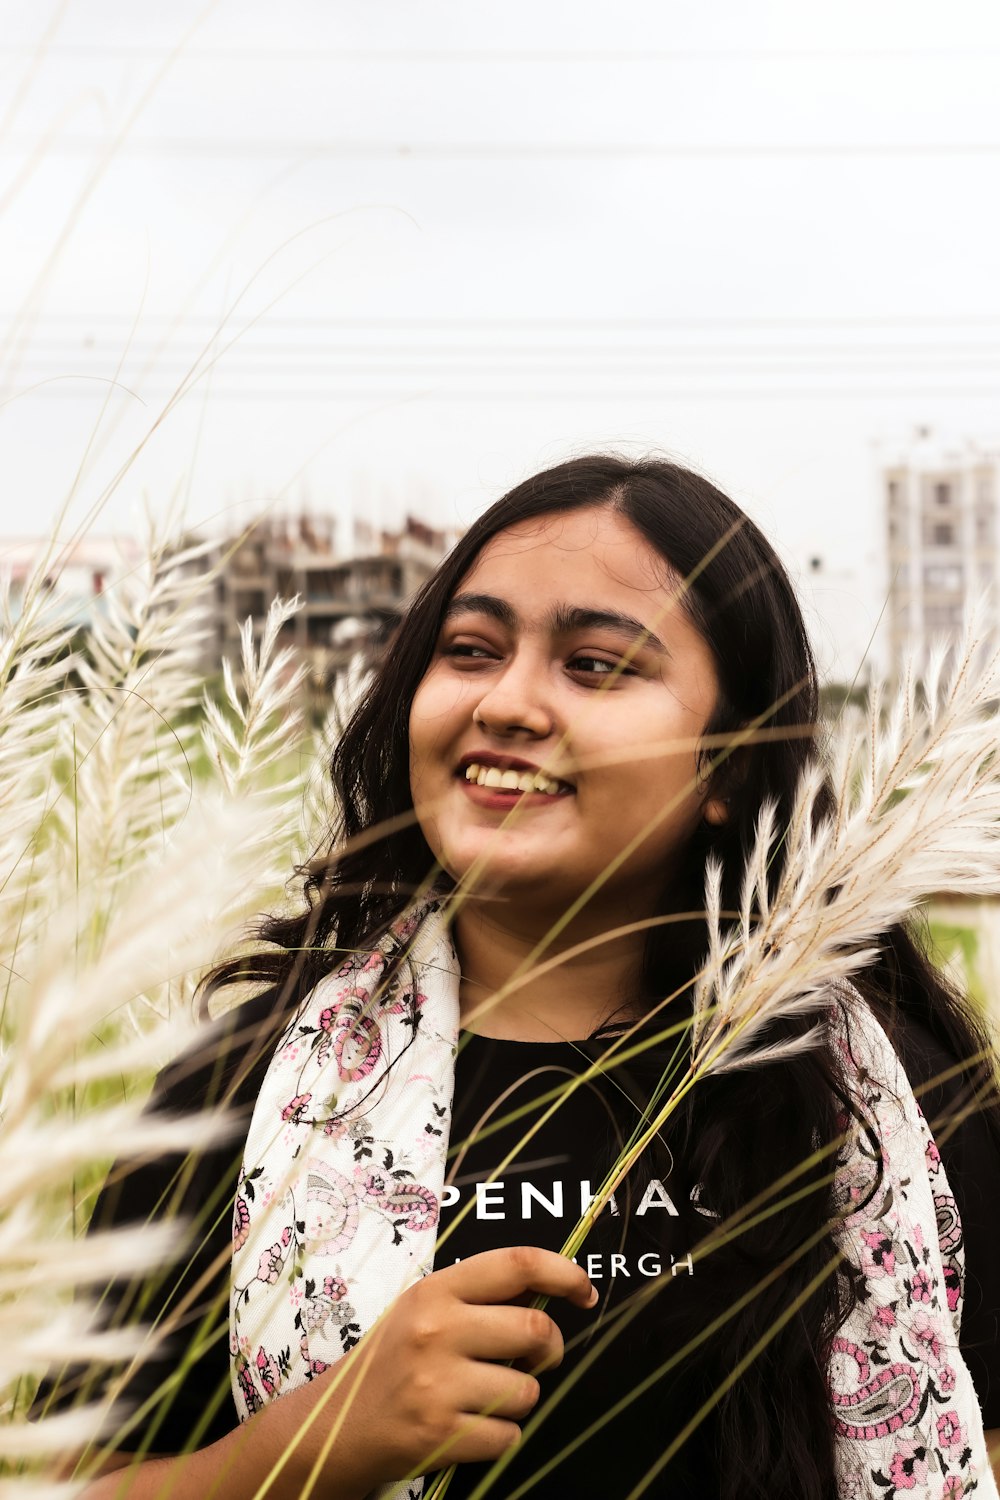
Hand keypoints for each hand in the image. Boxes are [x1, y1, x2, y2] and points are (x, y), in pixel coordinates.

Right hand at [272, 1245, 597, 1492]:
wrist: (336, 1425)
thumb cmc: (392, 1361)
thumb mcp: (423, 1309)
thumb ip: (476, 1297)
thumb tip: (550, 1295)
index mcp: (436, 1291)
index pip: (517, 1264)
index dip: (564, 1272)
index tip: (584, 1289)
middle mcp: (437, 1331)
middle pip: (536, 1330)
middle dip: (549, 1349)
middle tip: (533, 1358)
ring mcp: (437, 1385)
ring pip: (528, 1389)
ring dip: (519, 1397)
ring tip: (483, 1396)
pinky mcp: (440, 1435)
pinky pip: (508, 1435)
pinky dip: (499, 1436)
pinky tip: (467, 1426)